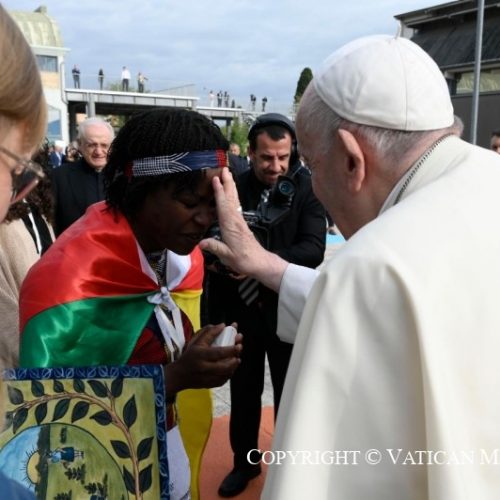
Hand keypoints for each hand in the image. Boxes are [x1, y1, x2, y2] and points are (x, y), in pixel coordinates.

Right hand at [165, 323, 242, 395]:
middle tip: (239, 349)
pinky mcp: (209, 385)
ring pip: (225, 374)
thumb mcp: (195, 341)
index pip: (218, 352)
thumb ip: (208, 332)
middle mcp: (204, 368)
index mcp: (200, 355)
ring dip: (234, 366)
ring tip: (236, 358)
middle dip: (235, 358)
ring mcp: (207, 378)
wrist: (178, 376)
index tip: (239, 344)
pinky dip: (229, 373)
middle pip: (224, 366)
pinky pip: (223, 381)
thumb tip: (223, 326)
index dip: (231, 349)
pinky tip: (230, 367)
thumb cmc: (188, 356)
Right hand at [200, 168, 287, 290]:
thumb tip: (201, 243)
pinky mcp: (241, 224)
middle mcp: (235, 220)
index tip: (216, 179)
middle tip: (225, 169)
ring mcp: (239, 221)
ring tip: (228, 176)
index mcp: (230, 226)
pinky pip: (235, 206)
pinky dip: (232, 197)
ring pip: (234, 200)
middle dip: (228, 183)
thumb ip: (215, 247)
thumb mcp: (227, 256)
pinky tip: (231, 194)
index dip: (219, 192)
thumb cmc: (244, 260)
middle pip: (231, 198)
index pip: (223, 205)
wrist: (260, 263)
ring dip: (231, 187)